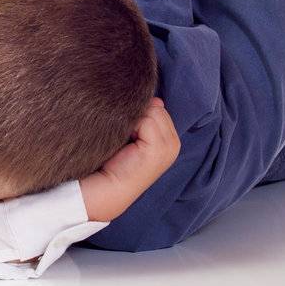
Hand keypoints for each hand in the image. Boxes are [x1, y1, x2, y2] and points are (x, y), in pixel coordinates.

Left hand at [79, 98, 181, 222]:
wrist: (110, 185)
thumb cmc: (118, 159)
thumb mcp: (135, 134)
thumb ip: (147, 117)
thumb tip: (156, 100)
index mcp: (171, 140)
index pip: (159, 108)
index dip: (141, 113)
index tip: (129, 130)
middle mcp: (174, 144)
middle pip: (156, 107)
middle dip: (138, 115)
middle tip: (127, 135)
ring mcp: (169, 147)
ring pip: (151, 112)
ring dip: (133, 120)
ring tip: (126, 138)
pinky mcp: (159, 149)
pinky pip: (145, 120)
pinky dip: (131, 126)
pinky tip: (126, 141)